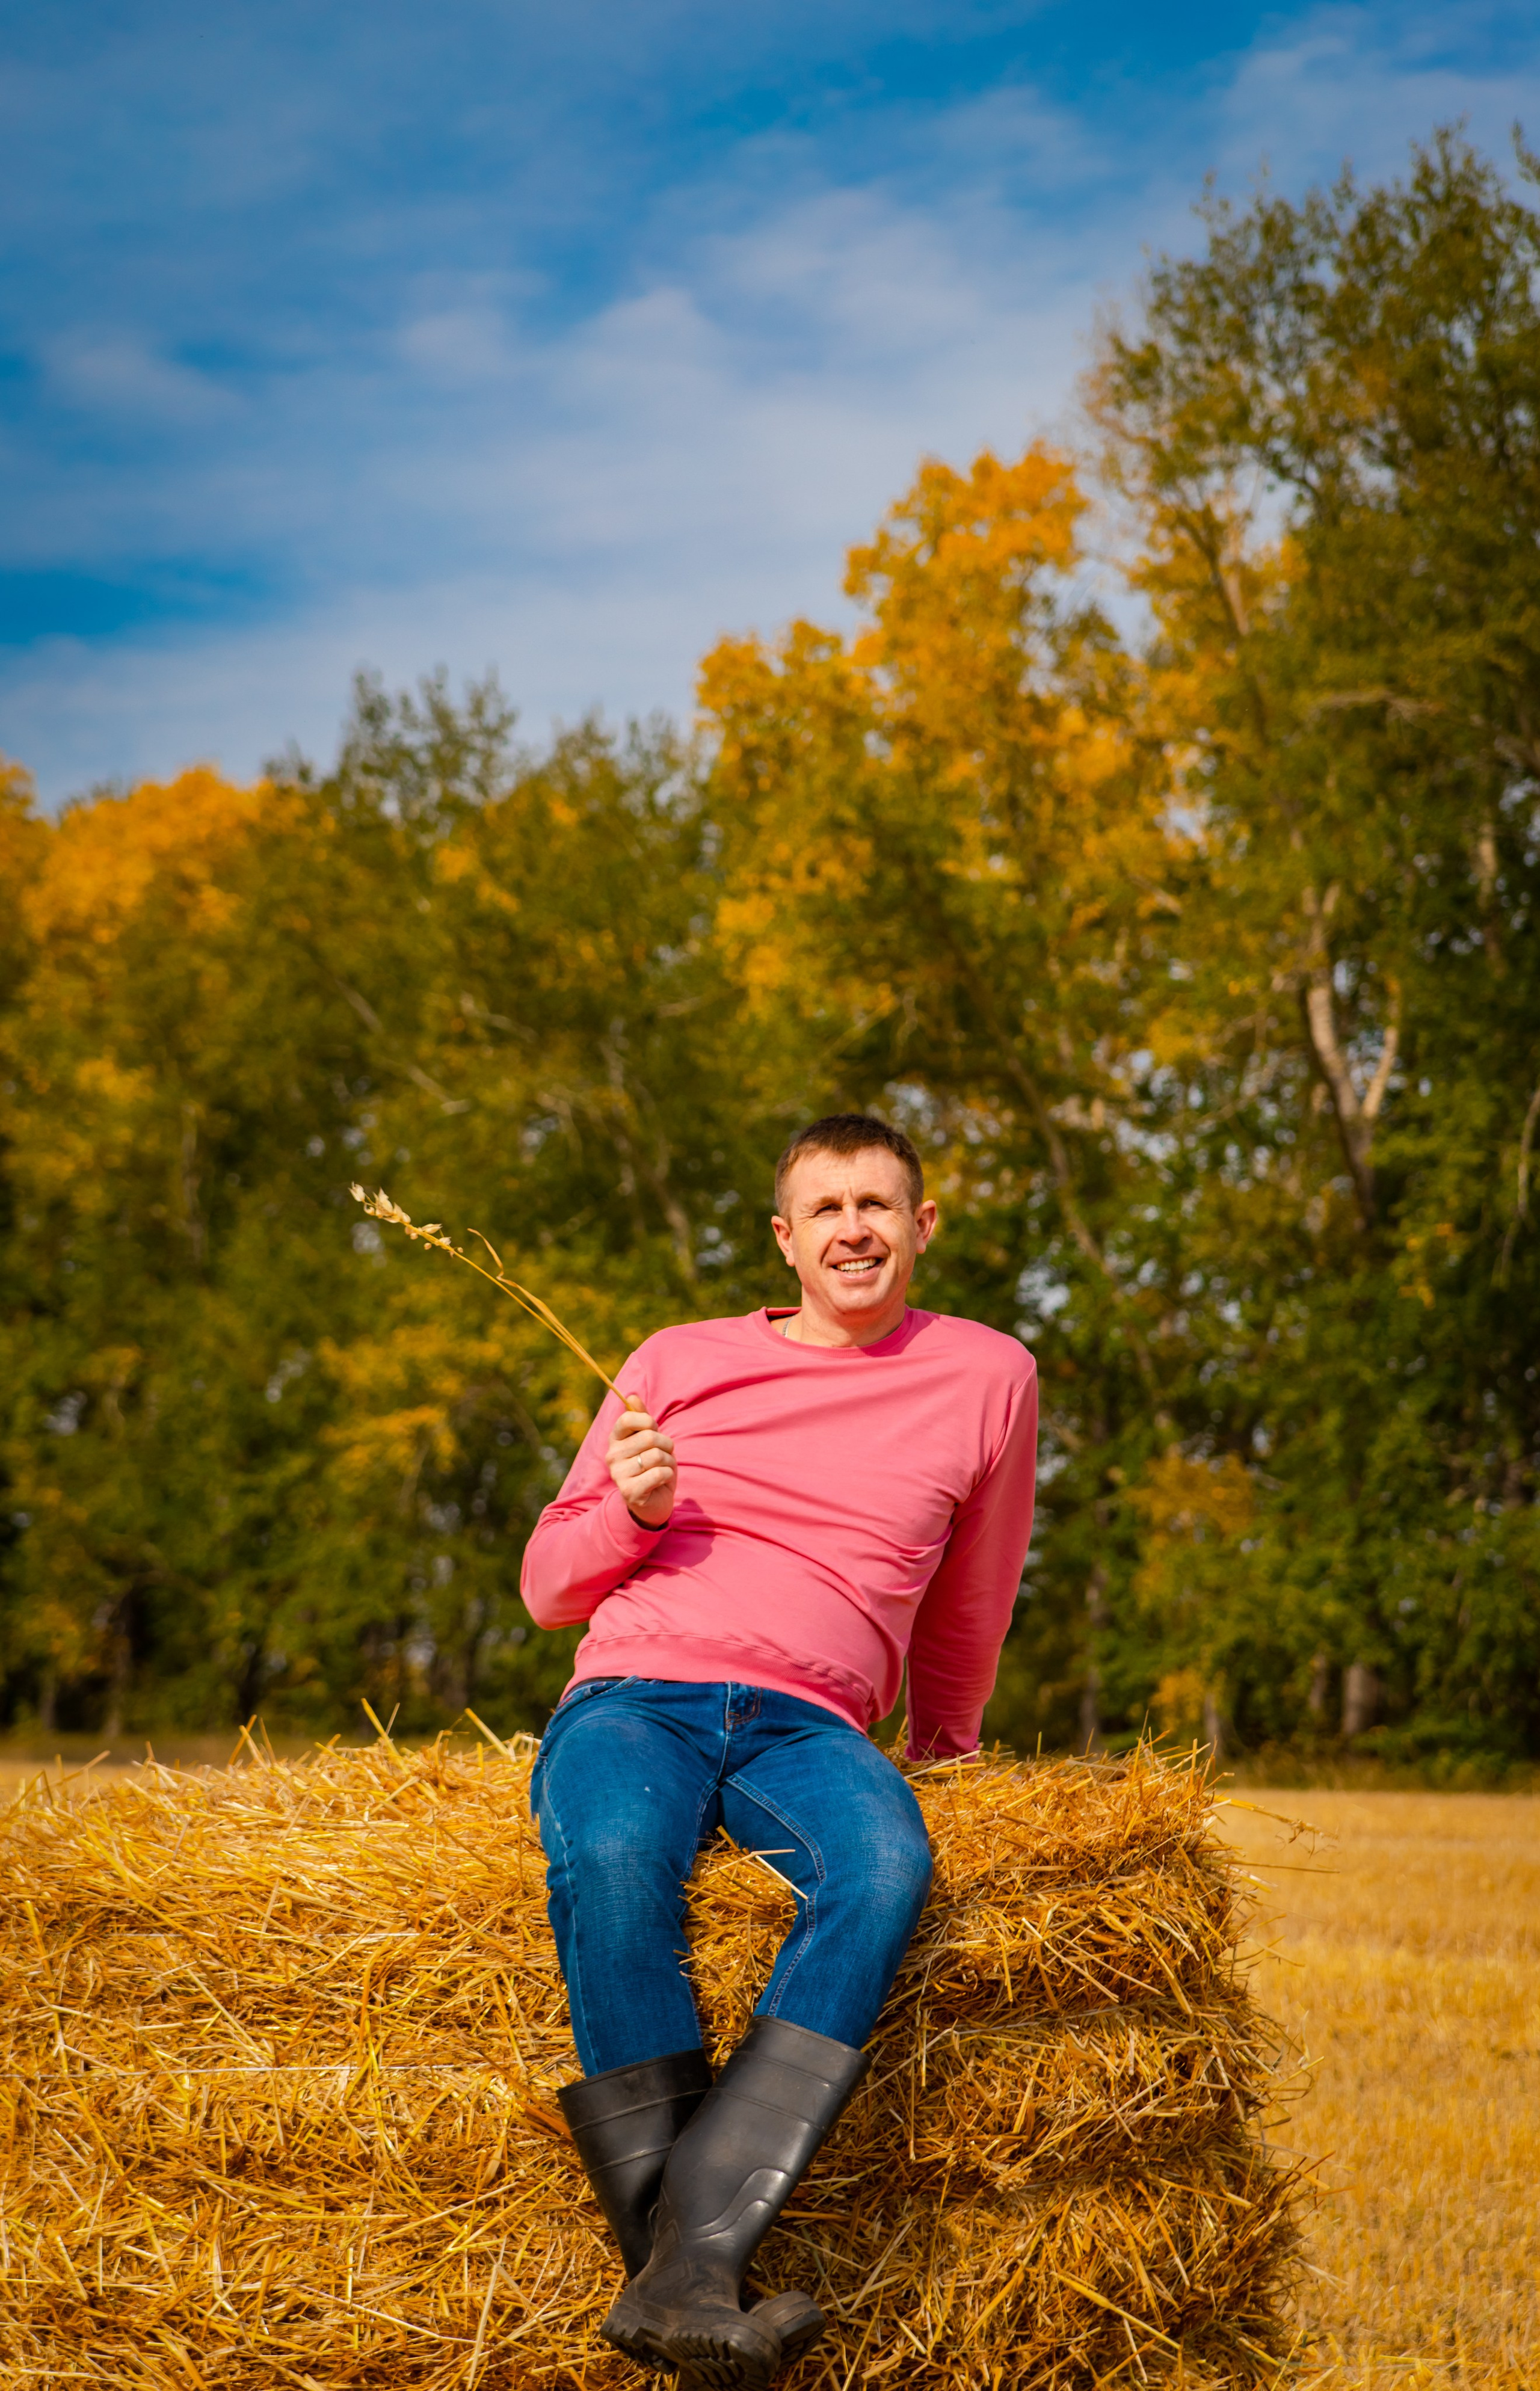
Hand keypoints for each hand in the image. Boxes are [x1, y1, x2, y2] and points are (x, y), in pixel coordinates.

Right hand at [606, 1396, 676, 1526]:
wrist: (652, 1501)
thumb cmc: (652, 1465)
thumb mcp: (648, 1440)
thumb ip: (641, 1418)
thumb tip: (632, 1395)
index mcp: (615, 1439)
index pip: (627, 1419)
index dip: (648, 1422)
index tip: (654, 1430)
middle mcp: (612, 1456)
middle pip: (649, 1437)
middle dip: (666, 1445)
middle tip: (665, 1454)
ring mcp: (618, 1475)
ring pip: (656, 1456)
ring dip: (668, 1462)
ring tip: (663, 1469)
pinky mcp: (629, 1492)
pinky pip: (659, 1474)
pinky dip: (668, 1476)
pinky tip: (661, 1482)